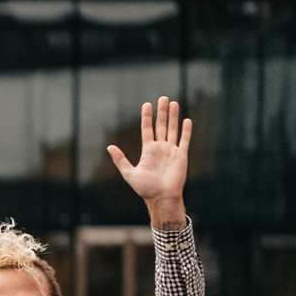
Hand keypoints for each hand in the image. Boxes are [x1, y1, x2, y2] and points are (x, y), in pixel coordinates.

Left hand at [106, 96, 190, 226]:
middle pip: (161, 125)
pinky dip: (185, 130)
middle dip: (162, 112)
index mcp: (148, 151)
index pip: (147, 129)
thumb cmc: (145, 188)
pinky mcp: (181, 156)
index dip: (147, 117)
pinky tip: (186, 120)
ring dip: (173, 116)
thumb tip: (109, 147)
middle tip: (163, 98)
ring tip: (173, 103)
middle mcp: (160, 148)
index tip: (147, 104)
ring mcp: (171, 151)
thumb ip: (120, 160)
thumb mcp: (129, 173)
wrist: (161, 198)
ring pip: (173, 129)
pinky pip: (184, 140)